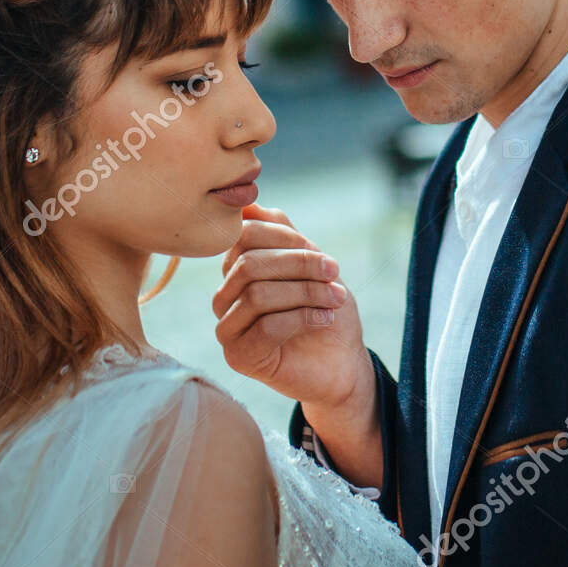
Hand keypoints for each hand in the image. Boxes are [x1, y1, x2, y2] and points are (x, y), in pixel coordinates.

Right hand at [212, 204, 371, 413]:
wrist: (342, 362)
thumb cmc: (326, 311)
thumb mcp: (311, 264)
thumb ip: (283, 234)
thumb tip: (249, 204)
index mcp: (237, 270)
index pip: (244, 235)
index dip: (286, 239)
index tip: (323, 257)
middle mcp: (225, 296)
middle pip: (249, 264)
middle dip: (299, 265)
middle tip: (334, 273)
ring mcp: (227, 328)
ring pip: (257, 294)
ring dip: (306, 292)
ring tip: (336, 299)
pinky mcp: (238, 356)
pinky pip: (266, 326)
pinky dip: (302, 318)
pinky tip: (325, 319)